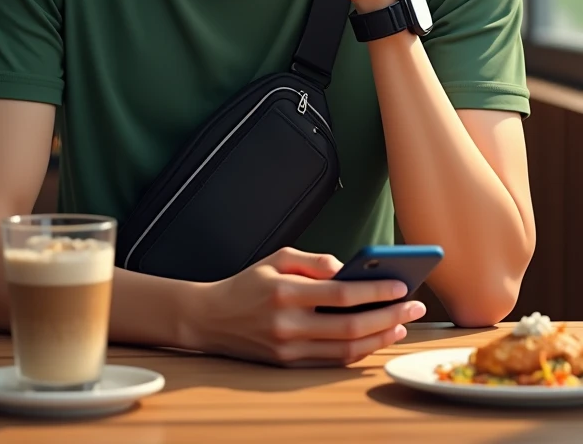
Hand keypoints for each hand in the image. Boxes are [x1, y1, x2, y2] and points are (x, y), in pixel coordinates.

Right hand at [183, 247, 425, 367]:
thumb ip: (314, 261)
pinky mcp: (289, 366)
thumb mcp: (277, 258)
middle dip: (388, 316)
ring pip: (346, 349)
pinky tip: (376, 339)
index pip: (341, 294)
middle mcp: (288, 325)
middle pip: (350, 326)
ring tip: (402, 324)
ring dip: (380, 338)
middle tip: (413, 306)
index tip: (401, 285)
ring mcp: (289, 350)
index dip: (375, 291)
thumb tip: (349, 268)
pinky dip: (359, 352)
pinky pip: (333, 362)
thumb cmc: (248, 284)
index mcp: (285, 293)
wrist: (211, 318)